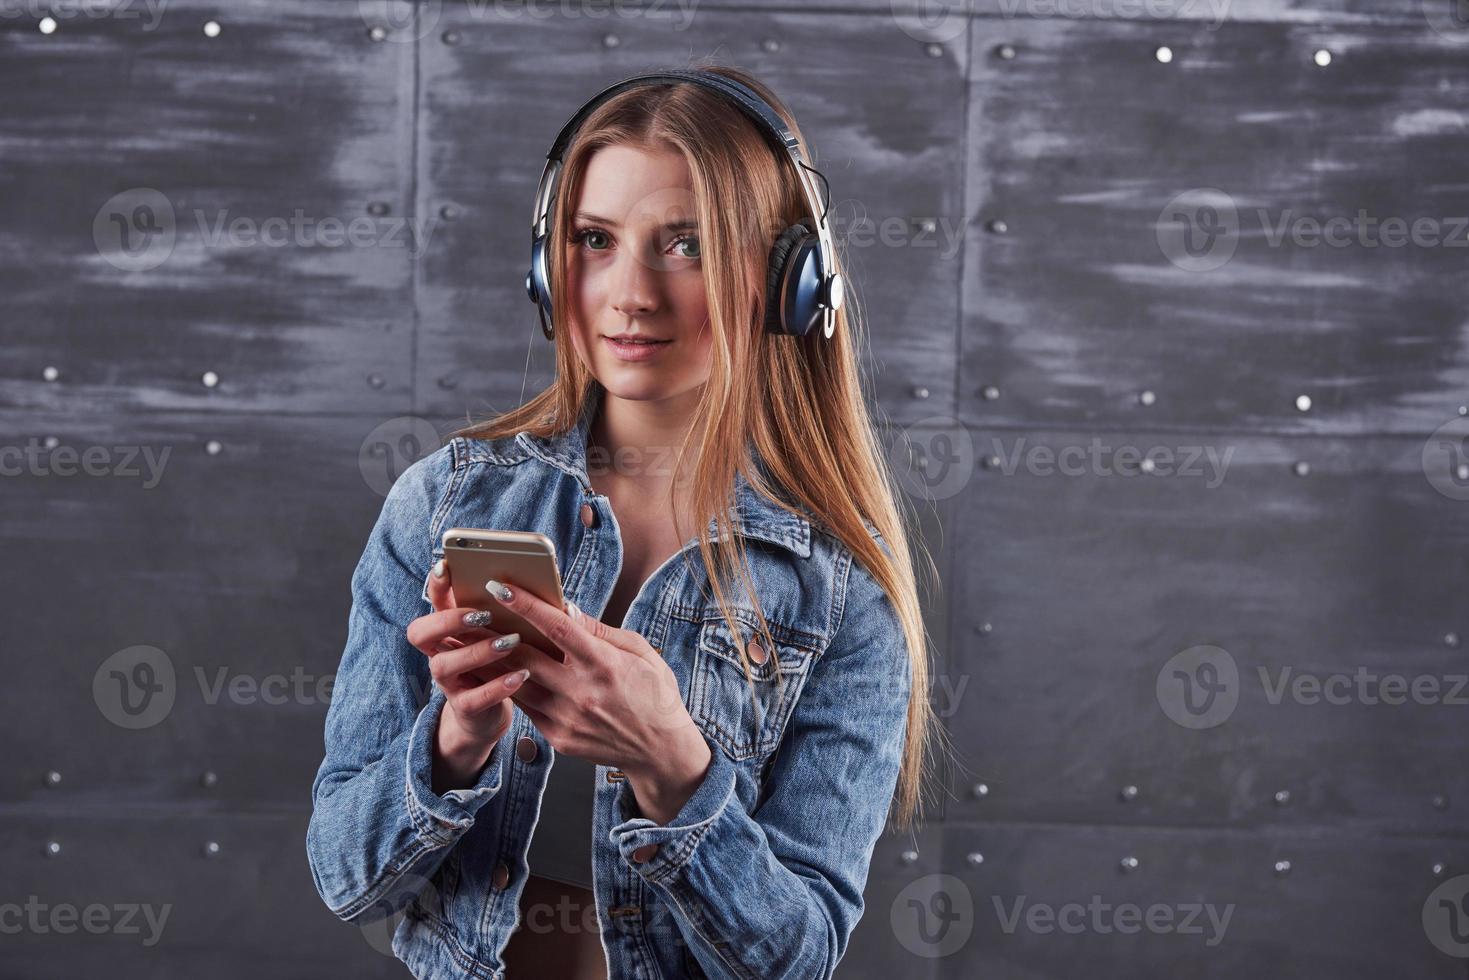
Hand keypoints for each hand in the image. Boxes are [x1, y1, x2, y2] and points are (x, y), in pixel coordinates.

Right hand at [407, 560, 528, 751]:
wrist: (490, 712)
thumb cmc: (500, 662)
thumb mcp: (502, 633)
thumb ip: (510, 612)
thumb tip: (541, 586)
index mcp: (448, 630)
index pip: (432, 603)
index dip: (435, 586)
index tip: (447, 566)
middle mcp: (440, 653)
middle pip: (420, 633)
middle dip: (448, 620)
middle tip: (482, 614)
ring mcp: (449, 682)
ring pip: (444, 665)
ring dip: (477, 651)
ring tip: (509, 642)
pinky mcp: (465, 708)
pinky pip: (472, 699)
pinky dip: (496, 687)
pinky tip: (519, 676)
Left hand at [483, 578, 711, 820]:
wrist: (660, 750)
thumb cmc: (654, 694)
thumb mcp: (640, 652)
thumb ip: (600, 631)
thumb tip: (566, 609)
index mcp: (604, 664)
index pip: (558, 627)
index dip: (526, 605)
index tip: (501, 587)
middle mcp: (582, 692)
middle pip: (526, 656)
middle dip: (495, 631)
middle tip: (473, 612)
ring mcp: (567, 718)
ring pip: (517, 684)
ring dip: (492, 661)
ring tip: (472, 641)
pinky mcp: (559, 737)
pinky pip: (527, 707)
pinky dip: (509, 687)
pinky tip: (495, 672)